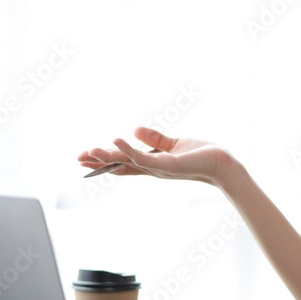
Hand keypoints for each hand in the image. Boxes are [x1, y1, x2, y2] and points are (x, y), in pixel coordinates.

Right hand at [78, 127, 232, 184]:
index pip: (124, 164)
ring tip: (90, 151)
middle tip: (78, 159)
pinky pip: (145, 157)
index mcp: (152, 164)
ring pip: (128, 162)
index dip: (105, 161)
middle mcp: (153, 169)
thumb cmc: (201, 155)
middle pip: (121, 166)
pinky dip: (129, 150)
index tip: (86, 157)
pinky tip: (116, 141)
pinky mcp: (169, 164)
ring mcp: (159, 169)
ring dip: (108, 157)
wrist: (222, 163)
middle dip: (100, 163)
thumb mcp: (173, 144)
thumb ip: (154, 139)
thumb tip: (134, 130)